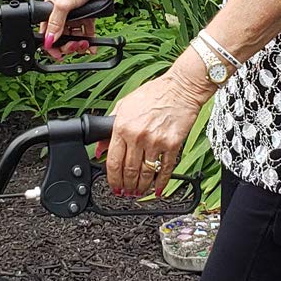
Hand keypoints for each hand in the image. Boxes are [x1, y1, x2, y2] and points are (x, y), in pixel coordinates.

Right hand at [39, 0, 112, 56]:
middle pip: (61, 36)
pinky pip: (86, 33)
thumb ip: (55, 23)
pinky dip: (88, 40)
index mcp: (51, 9)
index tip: (57, 54)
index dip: (50, 44)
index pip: (46, 31)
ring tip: (84, 45)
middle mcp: (62, 13)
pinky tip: (91, 45)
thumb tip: (49, 39)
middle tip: (73, 48)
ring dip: (78, 44)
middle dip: (67, 45)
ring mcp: (75, 16)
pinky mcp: (87, 17)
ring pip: (74, 36)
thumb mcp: (63, 4)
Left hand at [99, 68, 213, 198]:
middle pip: (129, 171)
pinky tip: (157, 189)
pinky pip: (165, 170)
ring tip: (137, 192)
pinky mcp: (173, 145)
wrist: (180, 88)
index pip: (113, 161)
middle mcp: (138, 136)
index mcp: (123, 127)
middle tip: (124, 192)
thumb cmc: (153, 94)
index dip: (112, 179)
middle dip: (125, 186)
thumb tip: (99, 147)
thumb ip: (109, 126)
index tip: (113, 185)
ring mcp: (156, 142)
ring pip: (146, 174)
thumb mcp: (124, 105)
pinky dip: (161, 183)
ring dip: (140, 187)